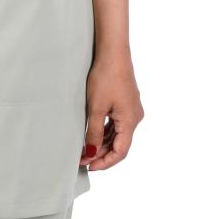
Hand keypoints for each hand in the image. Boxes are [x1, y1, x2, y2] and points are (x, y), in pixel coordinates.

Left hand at [79, 50, 143, 169]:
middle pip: (120, 144)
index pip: (120, 152)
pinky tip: (94, 133)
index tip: (89, 166)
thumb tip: (90, 152)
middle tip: (83, 159)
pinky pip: (117, 123)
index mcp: (131, 121)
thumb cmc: (106, 77)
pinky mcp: (126, 102)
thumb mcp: (96, 107)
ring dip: (103, 142)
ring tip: (85, 148)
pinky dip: (106, 130)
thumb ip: (93, 132)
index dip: (105, 162)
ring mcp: (132, 109)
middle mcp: (135, 117)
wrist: (113, 52)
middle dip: (101, 153)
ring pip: (118, 133)